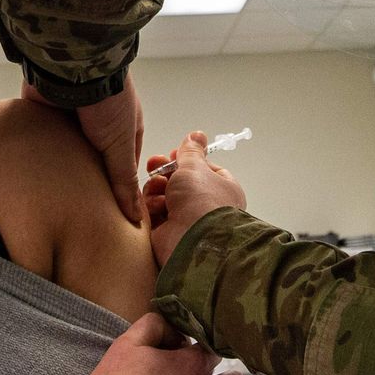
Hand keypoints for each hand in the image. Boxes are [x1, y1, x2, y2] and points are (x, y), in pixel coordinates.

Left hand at [22, 74, 144, 223]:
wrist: (73, 68)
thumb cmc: (108, 100)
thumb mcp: (122, 144)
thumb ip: (124, 180)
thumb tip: (135, 217)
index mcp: (124, 129)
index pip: (123, 167)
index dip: (118, 188)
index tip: (110, 213)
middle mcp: (99, 124)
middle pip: (94, 161)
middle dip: (88, 181)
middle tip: (80, 212)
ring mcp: (71, 120)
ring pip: (67, 153)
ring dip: (63, 168)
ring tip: (55, 199)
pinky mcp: (47, 116)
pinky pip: (44, 141)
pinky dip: (42, 154)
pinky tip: (36, 176)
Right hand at [144, 132, 247, 266]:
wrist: (192, 239)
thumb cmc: (201, 201)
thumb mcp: (195, 167)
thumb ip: (191, 151)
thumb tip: (197, 135)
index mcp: (222, 189)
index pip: (203, 170)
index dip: (186, 161)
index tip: (172, 155)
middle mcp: (206, 206)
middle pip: (179, 182)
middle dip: (165, 173)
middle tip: (155, 166)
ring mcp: (187, 221)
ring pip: (164, 197)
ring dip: (157, 189)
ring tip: (158, 188)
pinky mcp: (168, 234)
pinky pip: (155, 215)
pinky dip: (152, 208)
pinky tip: (155, 207)